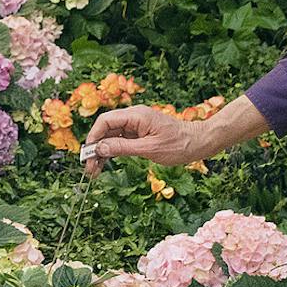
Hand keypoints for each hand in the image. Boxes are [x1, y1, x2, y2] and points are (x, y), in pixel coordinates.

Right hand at [80, 107, 210, 176]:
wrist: (198, 142)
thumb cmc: (179, 145)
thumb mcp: (150, 149)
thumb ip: (123, 148)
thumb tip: (100, 148)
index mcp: (136, 115)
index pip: (106, 121)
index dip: (94, 137)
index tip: (88, 154)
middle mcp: (133, 117)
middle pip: (105, 129)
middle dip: (95, 147)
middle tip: (89, 168)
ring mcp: (135, 125)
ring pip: (110, 136)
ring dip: (102, 152)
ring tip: (94, 170)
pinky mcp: (138, 134)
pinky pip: (119, 141)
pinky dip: (111, 152)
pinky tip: (105, 163)